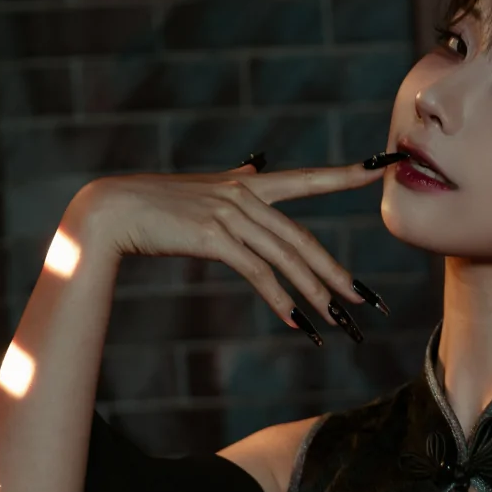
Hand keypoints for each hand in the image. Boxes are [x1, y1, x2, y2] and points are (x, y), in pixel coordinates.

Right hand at [72, 158, 384, 331]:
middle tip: (363, 300)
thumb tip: (255, 170)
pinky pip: (257, 272)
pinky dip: (278, 299)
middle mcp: (245, 195)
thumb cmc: (157, 205)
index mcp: (248, 184)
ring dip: (313, 294)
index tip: (378, 170)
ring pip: (286, 258)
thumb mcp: (204, 191)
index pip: (307, 178)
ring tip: (336, 321)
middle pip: (302, 238)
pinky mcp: (212, 237)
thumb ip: (235, 183)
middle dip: (336, 272)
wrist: (113, 209)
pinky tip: (294, 321)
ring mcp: (229, 214)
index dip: (344, 175)